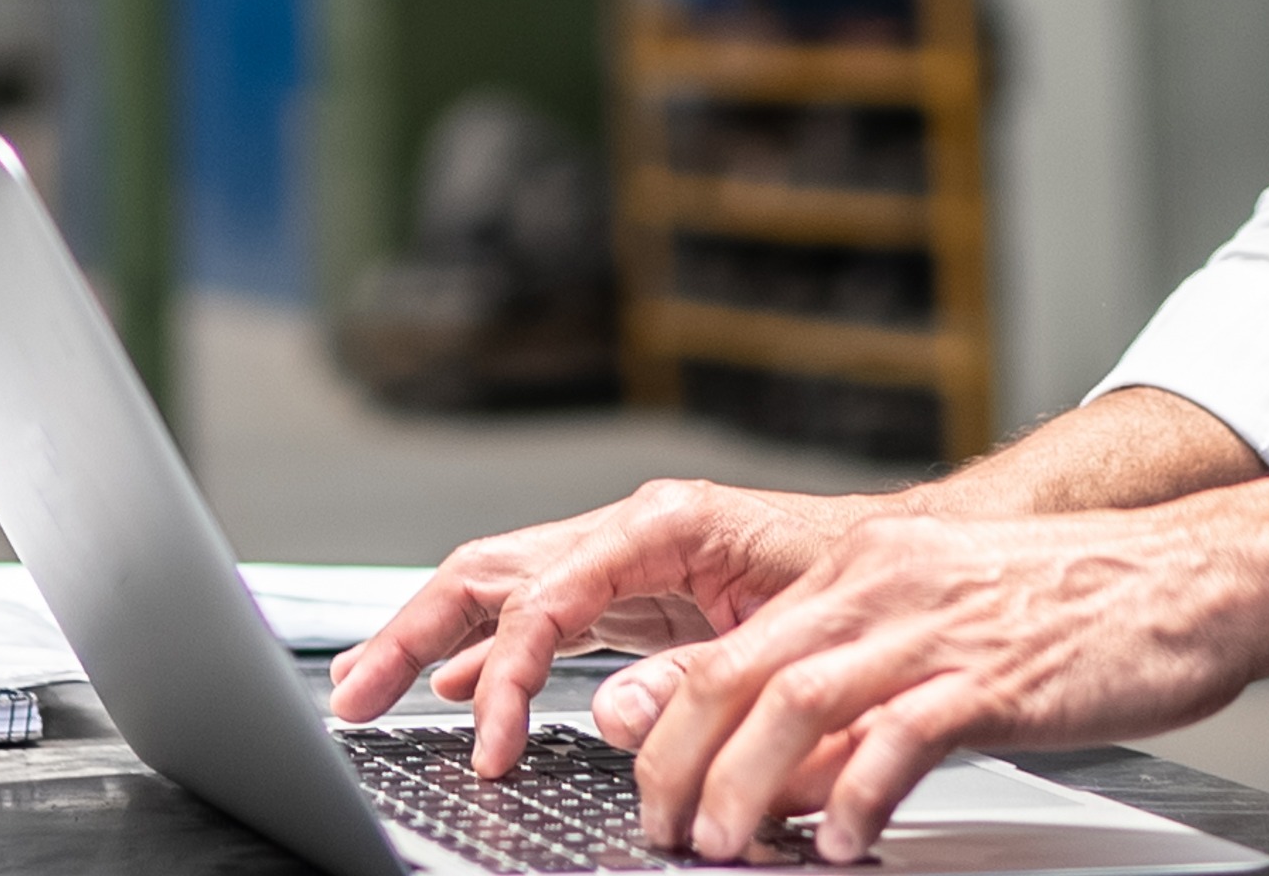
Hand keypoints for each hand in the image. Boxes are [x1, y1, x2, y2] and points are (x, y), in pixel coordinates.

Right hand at [320, 479, 881, 773]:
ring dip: (426, 637)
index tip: (487, 743)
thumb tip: (608, 716)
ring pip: (498, 588)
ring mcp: (625, 559)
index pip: (544, 596)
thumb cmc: (865, 582)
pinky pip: (536, 616)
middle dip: (411, 632)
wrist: (914, 559)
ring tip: (365, 687)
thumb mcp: (788, 636)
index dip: (502, 673)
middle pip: (489, 572)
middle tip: (354, 696)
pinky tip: (452, 685)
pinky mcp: (633, 593)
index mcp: (663, 525)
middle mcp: (630, 531)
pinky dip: (486, 650)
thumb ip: (695, 677)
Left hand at [587, 508, 1260, 864]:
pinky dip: (858, 794)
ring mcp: (937, 627)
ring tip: (725, 846)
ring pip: (798, 700)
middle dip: (684, 762)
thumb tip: (783, 780)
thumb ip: (859, 697)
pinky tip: (844, 840)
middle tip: (667, 831)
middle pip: (741, 674)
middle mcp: (885, 586)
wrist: (1193, 578)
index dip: (673, 724)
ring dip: (747, 783)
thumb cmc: (1076, 612)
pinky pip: (902, 737)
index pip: (733, 647)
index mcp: (865, 571)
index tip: (649, 786)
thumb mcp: (943, 633)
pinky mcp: (994, 675)